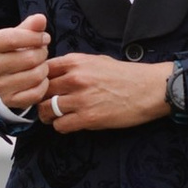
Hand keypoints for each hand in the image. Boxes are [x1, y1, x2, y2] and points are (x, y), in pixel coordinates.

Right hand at [0, 13, 51, 112]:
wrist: (4, 75)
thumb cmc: (15, 50)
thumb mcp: (21, 34)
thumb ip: (32, 26)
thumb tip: (40, 19)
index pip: (13, 38)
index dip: (35, 37)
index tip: (45, 38)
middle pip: (29, 59)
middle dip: (42, 54)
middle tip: (42, 53)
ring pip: (35, 76)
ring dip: (44, 69)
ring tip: (41, 65)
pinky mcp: (9, 100)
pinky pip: (36, 93)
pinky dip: (43, 85)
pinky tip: (39, 79)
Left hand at [39, 51, 175, 133]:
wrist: (149, 89)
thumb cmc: (126, 75)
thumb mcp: (97, 60)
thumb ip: (74, 66)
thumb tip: (55, 73)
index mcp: (76, 62)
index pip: (42, 70)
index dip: (39, 80)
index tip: (41, 87)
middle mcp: (75, 79)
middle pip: (40, 91)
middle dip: (41, 99)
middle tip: (45, 105)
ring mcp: (80, 99)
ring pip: (46, 110)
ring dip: (48, 115)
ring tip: (54, 116)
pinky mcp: (88, 118)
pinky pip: (60, 125)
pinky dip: (61, 126)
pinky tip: (69, 123)